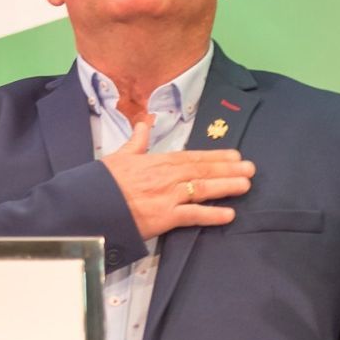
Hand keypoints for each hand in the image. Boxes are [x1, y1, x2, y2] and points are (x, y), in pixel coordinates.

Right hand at [101, 119, 253, 239]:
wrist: (89, 203)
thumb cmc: (101, 181)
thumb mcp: (118, 155)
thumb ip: (136, 141)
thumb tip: (144, 123)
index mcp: (156, 161)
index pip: (192, 157)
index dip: (215, 156)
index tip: (234, 155)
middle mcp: (166, 177)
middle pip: (203, 170)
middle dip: (228, 169)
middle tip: (251, 168)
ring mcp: (167, 197)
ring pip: (203, 188)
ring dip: (226, 186)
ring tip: (246, 185)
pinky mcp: (164, 217)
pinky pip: (193, 215)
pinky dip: (212, 215)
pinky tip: (229, 215)